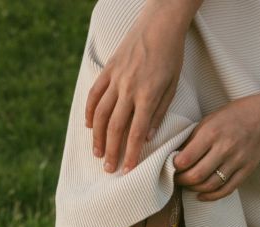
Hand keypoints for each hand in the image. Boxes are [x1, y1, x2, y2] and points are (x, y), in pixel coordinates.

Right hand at [85, 3, 188, 173]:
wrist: (159, 23)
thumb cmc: (171, 57)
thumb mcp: (172, 87)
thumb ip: (159, 113)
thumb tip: (147, 137)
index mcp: (147, 95)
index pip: (136, 133)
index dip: (131, 154)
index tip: (128, 170)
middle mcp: (128, 89)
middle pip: (115, 127)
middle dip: (111, 151)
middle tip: (109, 169)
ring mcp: (115, 79)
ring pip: (100, 114)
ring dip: (97, 137)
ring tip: (97, 153)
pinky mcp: (107, 69)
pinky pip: (94, 94)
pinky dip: (89, 111)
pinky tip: (88, 126)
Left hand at [173, 91, 259, 200]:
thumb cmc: (236, 114)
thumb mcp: (210, 119)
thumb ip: (194, 138)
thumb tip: (176, 156)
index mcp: (212, 133)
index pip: (186, 159)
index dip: (174, 166)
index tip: (171, 165)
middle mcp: (224, 149)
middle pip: (196, 176)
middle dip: (181, 181)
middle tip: (176, 178)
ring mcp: (237, 162)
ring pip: (209, 186)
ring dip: (194, 189)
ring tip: (188, 184)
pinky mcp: (246, 171)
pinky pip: (226, 190)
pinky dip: (211, 196)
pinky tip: (201, 195)